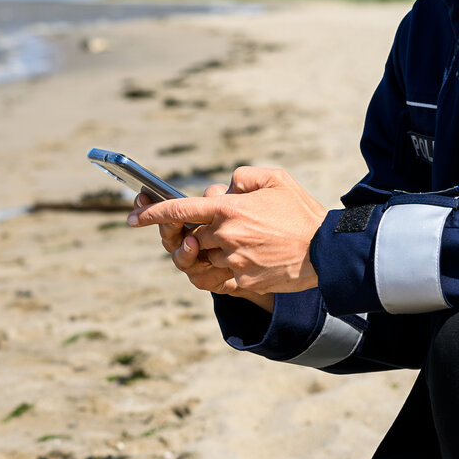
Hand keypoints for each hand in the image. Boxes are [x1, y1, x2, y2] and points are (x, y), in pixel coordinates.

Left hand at [131, 166, 324, 298]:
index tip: (131, 216)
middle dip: (199, 231)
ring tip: (240, 244)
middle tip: (221, 227)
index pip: (178, 210)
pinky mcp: (243, 282)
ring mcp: (233, 262)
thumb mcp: (276, 178)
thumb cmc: (301, 212)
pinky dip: (219, 270)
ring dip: (212, 251)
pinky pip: (217, 278)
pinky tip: (237, 261)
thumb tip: (224, 187)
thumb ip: (243, 176)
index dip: (150, 213)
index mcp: (228, 209)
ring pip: (204, 258)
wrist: (327, 251)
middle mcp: (225, 236)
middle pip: (191, 236)